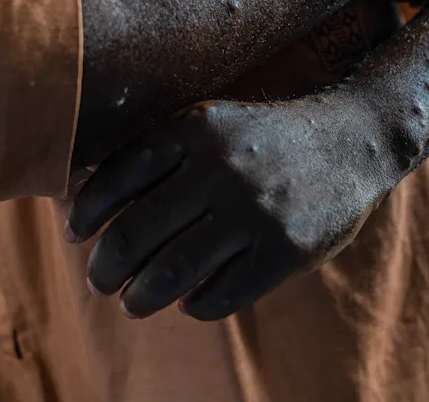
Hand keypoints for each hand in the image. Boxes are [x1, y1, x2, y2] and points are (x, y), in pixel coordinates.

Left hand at [65, 92, 399, 320]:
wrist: (353, 140)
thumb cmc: (265, 137)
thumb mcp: (212, 122)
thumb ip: (156, 151)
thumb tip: (81, 194)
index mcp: (196, 129)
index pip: (116, 178)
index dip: (85, 214)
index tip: (74, 236)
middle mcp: (221, 168)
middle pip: (134, 234)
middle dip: (104, 268)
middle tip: (99, 280)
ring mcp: (255, 212)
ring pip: (170, 274)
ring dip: (138, 298)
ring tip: (132, 302)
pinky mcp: (285, 251)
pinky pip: (220, 296)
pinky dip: (194, 306)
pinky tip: (190, 300)